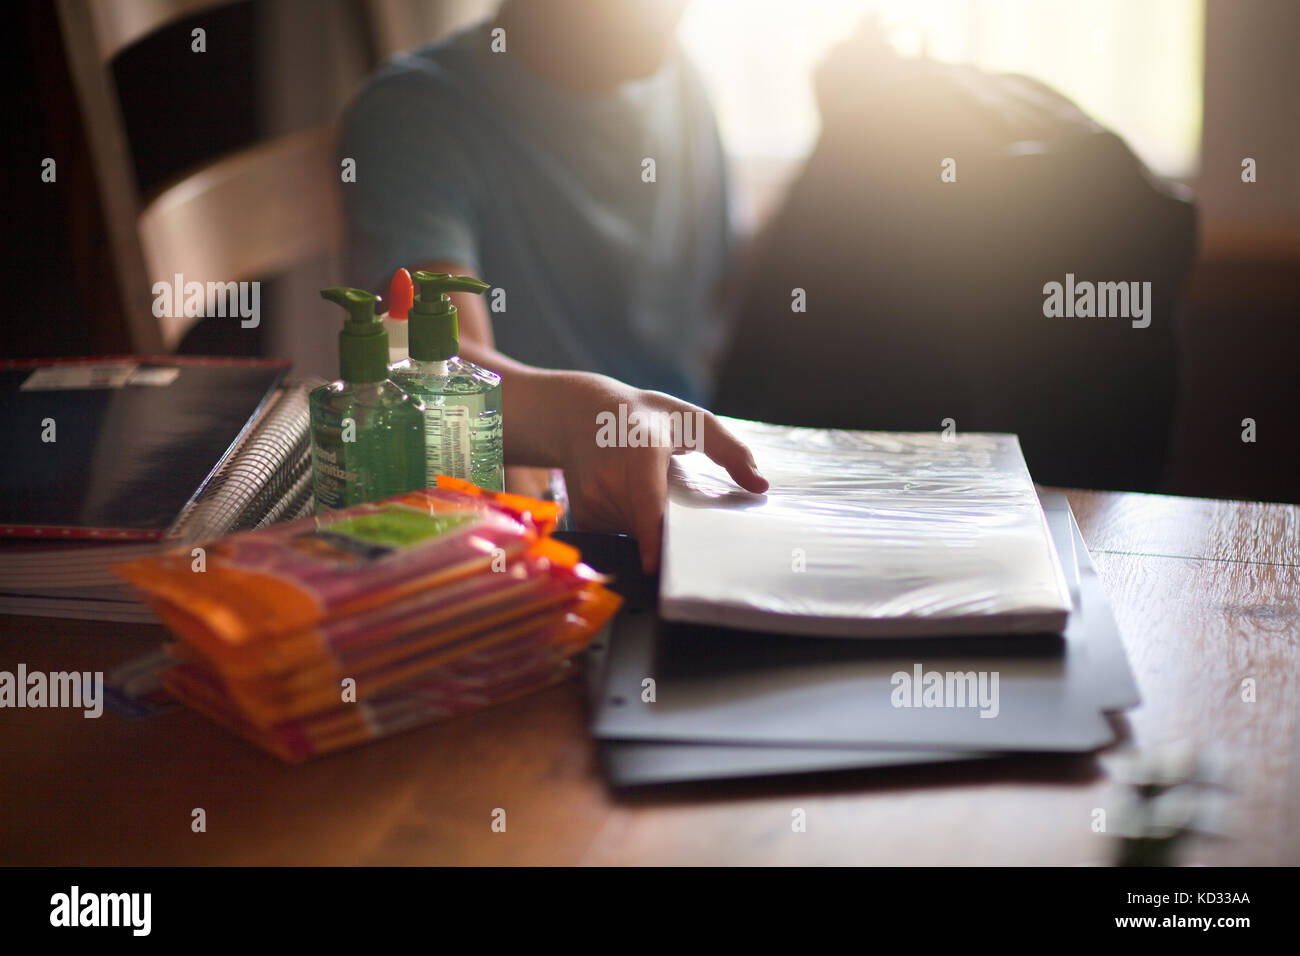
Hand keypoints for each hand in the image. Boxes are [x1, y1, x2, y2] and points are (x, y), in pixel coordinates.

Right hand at [547, 374, 767, 572]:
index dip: (650, 534)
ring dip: (649, 526)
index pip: (645, 499)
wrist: (582, 412)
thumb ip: (731, 450)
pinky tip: (630, 501)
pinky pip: (615, 535)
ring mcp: (591, 495)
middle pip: (647, 524)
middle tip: (685, 518)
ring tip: (651, 492)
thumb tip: (760, 486)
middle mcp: (610, 473)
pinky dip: (631, 527)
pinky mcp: (582, 512)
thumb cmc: (648, 417)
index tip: (653, 566)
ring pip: (633, 533)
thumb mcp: (692, 420)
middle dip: (670, 531)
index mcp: (642, 447)